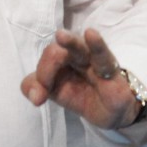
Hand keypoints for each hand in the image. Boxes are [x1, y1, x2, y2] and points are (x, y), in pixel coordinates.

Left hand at [20, 29, 142, 130]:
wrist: (112, 111)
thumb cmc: (83, 96)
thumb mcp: (55, 94)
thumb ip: (35, 89)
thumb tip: (34, 97)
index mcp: (58, 58)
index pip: (42, 59)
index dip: (39, 76)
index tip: (39, 98)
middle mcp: (73, 55)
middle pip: (55, 51)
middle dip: (47, 67)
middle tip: (45, 86)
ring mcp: (92, 60)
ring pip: (78, 48)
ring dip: (70, 42)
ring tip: (61, 36)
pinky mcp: (110, 68)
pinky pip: (102, 57)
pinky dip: (97, 46)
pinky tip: (91, 34)